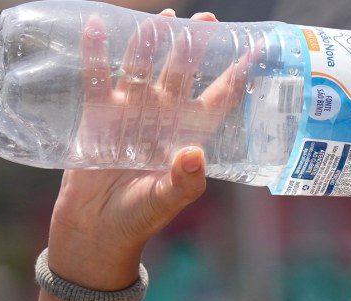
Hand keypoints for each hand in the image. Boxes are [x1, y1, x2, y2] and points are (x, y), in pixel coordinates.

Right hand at [45, 10, 247, 288]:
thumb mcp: (165, 201)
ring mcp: (130, 111)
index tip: (254, 50)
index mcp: (188, 134)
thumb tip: (194, 154)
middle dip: (193, 46)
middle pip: (181, 73)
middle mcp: (162, 117)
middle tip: (205, 19)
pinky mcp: (97, 114)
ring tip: (162, 18)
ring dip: (150, 43)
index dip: (235, 76)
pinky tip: (99, 26)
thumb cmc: (139, 218)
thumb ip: (183, 180)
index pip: (218, 99)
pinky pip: (97, 77)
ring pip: (142, 68)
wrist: (96, 230)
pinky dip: (97, 53)